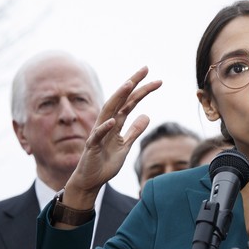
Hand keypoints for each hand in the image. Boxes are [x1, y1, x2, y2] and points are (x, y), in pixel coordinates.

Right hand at [64, 67, 161, 207]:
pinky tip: (114, 120)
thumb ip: (134, 131)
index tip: (156, 80)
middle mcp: (107, 124)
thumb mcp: (125, 146)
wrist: (91, 180)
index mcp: (116, 123)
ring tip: (129, 84)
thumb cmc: (105, 163)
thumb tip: (147, 115)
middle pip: (120, 100)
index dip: (142, 91)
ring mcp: (98, 134)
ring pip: (108, 111)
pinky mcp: (92, 147)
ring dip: (118, 98)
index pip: (130, 102)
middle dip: (132, 84)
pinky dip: (105, 128)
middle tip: (145, 69)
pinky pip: (98, 135)